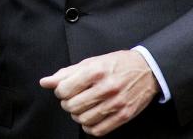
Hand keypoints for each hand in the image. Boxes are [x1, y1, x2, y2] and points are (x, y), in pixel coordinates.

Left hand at [39, 50, 158, 135]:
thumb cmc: (118, 64)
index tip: (65, 89)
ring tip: (83, 107)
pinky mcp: (123, 116)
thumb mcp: (91, 62)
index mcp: (96, 71)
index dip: (60, 91)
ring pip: (83, 119)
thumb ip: (66, 73)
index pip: (64, 90)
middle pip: (72, 106)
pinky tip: (91, 117)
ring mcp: (116, 103)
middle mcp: (106, 88)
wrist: (147, 70)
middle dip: (68, 103)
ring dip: (78, 115)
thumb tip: (46, 82)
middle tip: (74, 98)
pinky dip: (89, 127)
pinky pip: (98, 130)